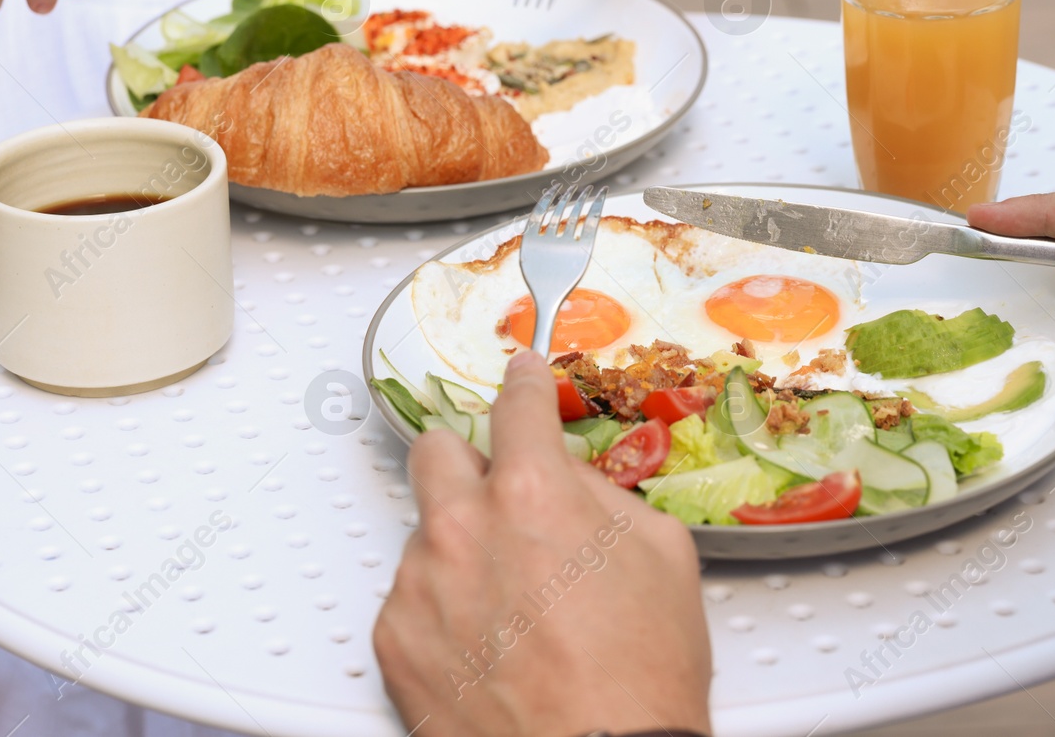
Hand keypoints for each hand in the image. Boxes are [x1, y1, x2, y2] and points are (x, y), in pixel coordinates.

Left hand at [374, 352, 711, 736]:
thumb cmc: (637, 679)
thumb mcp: (661, 556)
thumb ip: (603, 496)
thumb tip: (572, 482)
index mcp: (530, 492)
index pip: (516, 405)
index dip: (523, 383)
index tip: (520, 375)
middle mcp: (461, 526)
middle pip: (437, 451)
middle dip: (469, 463)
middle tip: (501, 497)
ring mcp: (419, 583)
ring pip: (427, 533)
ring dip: (461, 550)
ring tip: (511, 608)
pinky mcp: (393, 638)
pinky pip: (410, 598)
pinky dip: (442, 611)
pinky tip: (487, 646)